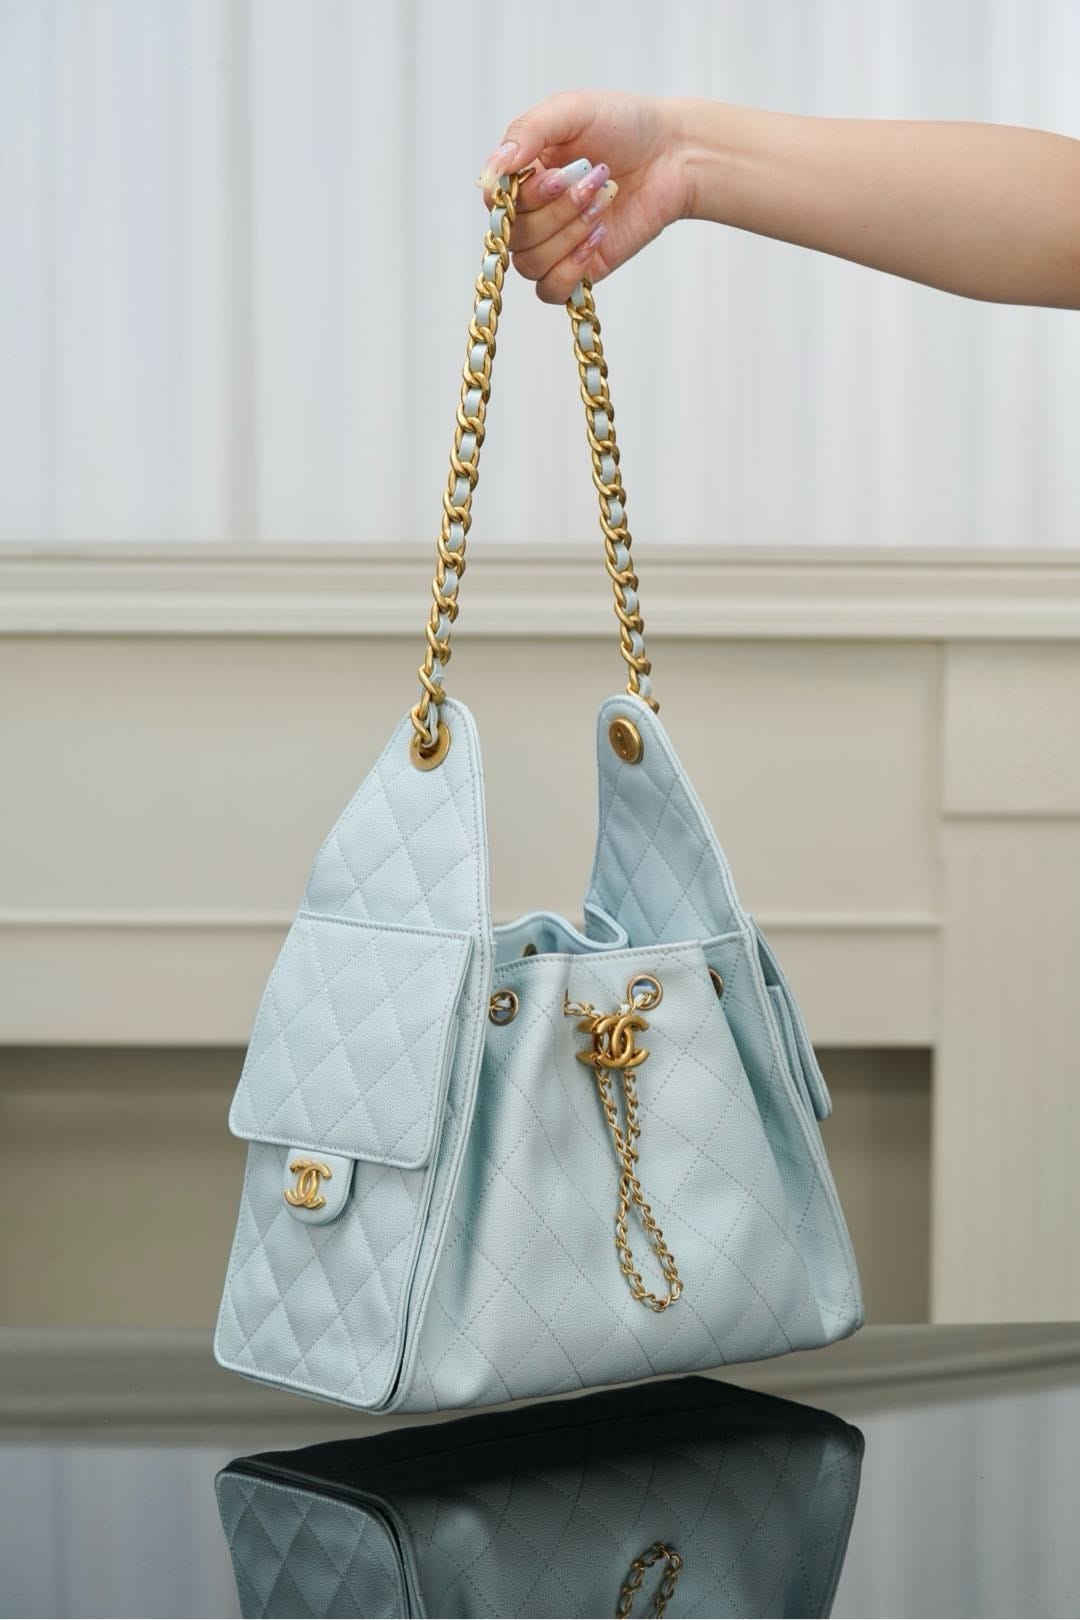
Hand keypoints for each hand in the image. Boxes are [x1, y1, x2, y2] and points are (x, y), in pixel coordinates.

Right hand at [477, 91, 691, 302]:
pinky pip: (551, 291)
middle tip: (593, 179)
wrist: (673, 154)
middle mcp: (532, 213)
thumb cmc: (623, 125)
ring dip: (568, 233)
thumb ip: (527, 132)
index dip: (518, 198)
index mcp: (523, 176)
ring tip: (602, 202)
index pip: (495, 203)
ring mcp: (555, 245)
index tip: (555, 176)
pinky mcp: (580, 270)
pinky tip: (598, 236)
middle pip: (514, 236)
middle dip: (556, 210)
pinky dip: (570, 268)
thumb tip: (493, 172)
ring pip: (530, 263)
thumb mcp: (572, 111)